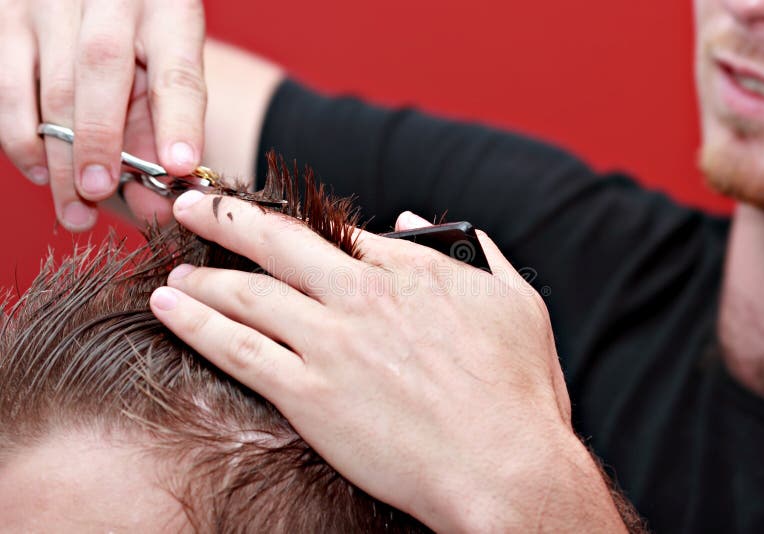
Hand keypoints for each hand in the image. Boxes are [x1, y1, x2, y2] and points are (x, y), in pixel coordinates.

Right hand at [0, 0, 205, 230]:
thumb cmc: (140, 41)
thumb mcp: (165, 71)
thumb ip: (164, 129)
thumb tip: (156, 203)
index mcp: (168, 10)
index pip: (176, 67)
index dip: (179, 121)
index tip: (179, 166)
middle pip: (102, 67)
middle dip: (99, 139)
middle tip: (98, 192)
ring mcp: (51, 2)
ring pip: (50, 82)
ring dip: (59, 153)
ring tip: (74, 205)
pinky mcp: (8, 17)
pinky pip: (6, 85)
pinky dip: (20, 135)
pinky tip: (39, 171)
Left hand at [150, 193, 623, 530]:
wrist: (506, 466)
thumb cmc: (519, 391)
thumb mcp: (517, 302)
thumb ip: (474, 249)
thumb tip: (414, 218)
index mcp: (410, 270)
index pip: (338, 232)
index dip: (294, 223)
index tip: (269, 222)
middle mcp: (361, 295)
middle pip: (277, 243)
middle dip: (226, 218)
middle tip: (191, 206)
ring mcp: (331, 343)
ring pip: (247, 292)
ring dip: (203, 273)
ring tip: (172, 265)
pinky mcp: (309, 394)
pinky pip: (237, 349)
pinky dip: (196, 323)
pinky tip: (169, 307)